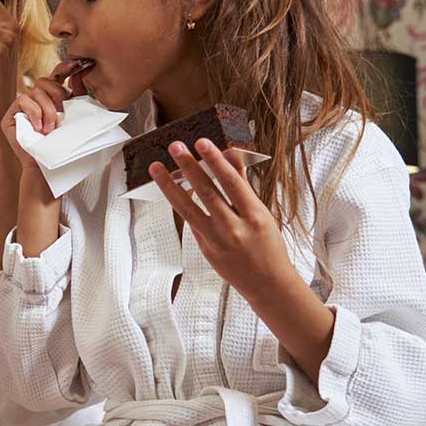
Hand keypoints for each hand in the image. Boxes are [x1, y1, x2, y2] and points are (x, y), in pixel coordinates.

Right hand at [0, 68, 69, 165]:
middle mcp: (35, 100)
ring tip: (50, 129)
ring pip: (36, 91)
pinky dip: (34, 113)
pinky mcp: (11, 115)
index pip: (55, 76)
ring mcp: (22, 107)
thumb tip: (78, 75)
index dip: (63, 68)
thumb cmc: (61, 146)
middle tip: (62, 114)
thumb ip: (77, 96)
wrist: (48, 165)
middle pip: (45, 81)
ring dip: (47, 110)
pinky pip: (23, 100)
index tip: (74, 65)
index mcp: (51, 98)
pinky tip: (38, 128)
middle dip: (57, 95)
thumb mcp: (74, 117)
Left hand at [150, 139, 299, 305]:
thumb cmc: (268, 245)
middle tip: (175, 146)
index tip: (202, 143)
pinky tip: (171, 188)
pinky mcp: (205, 249)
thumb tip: (232, 156)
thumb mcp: (263, 213)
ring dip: (170, 185)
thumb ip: (243, 186)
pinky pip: (190, 221)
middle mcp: (234, 228)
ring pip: (187, 208)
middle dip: (188, 167)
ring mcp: (216, 241)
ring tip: (156, 167)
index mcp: (254, 216)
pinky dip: (180, 203)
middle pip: (206, 192)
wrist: (267, 283)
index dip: (215, 161)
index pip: (231, 182)